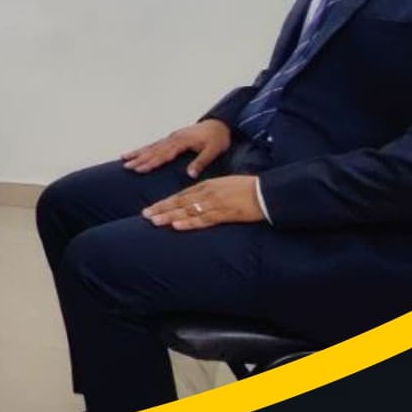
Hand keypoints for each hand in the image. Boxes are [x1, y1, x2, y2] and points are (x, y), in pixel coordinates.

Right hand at [122, 120, 231, 177]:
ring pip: (152, 146)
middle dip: (139, 159)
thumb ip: (201, 162)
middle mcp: (174, 138)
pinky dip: (144, 149)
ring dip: (138, 153)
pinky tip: (137, 153)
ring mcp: (172, 137)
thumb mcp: (214, 150)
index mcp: (182, 141)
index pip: (164, 154)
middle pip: (154, 150)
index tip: (139, 169)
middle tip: (126, 166)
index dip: (151, 162)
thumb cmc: (218, 138)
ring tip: (124, 158)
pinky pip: (155, 144)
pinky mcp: (172, 138)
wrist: (220, 124)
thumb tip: (190, 174)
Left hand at [143, 176, 263, 230]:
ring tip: (154, 221)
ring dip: (170, 216)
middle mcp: (208, 193)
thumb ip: (209, 193)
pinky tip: (176, 226)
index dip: (165, 202)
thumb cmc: (248, 189)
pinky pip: (203, 219)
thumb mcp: (224, 186)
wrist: (267, 192)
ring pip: (187, 211)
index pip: (181, 195)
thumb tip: (196, 201)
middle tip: (145, 215)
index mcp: (208, 185)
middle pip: (180, 202)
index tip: (151, 208)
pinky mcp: (225, 214)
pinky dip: (189, 223)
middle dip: (161, 209)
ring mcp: (215, 204)